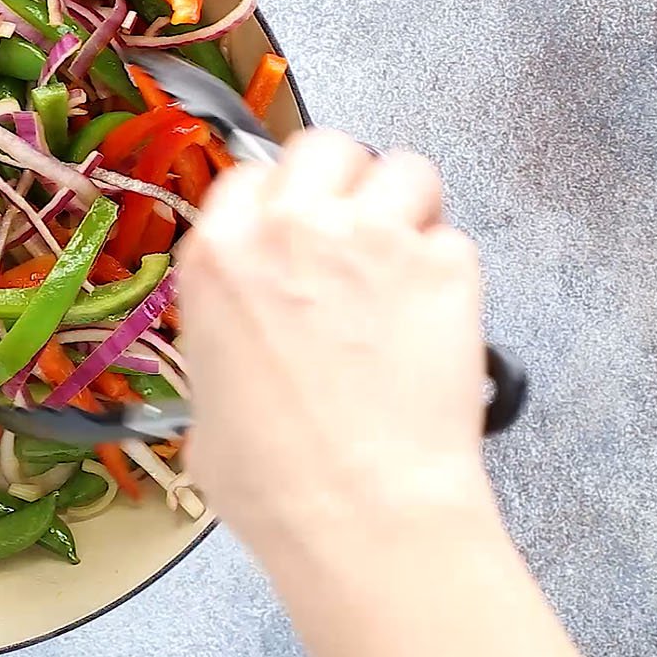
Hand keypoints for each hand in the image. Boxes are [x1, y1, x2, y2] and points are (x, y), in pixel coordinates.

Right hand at [175, 129, 493, 546]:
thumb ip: (222, 338)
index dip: (273, 202)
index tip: (289, 230)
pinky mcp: (446, 267)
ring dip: (404, 206)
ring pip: (404, 169)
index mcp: (219, 255)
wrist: (357, 509)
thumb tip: (241, 346)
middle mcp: (293, 227)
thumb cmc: (270, 478)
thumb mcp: (203, 399)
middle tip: (351, 233)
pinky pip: (453, 238)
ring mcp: (374, 239)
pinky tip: (432, 316)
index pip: (248, 177)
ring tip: (403, 261)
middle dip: (340, 180)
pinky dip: (447, 269)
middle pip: (325, 147)